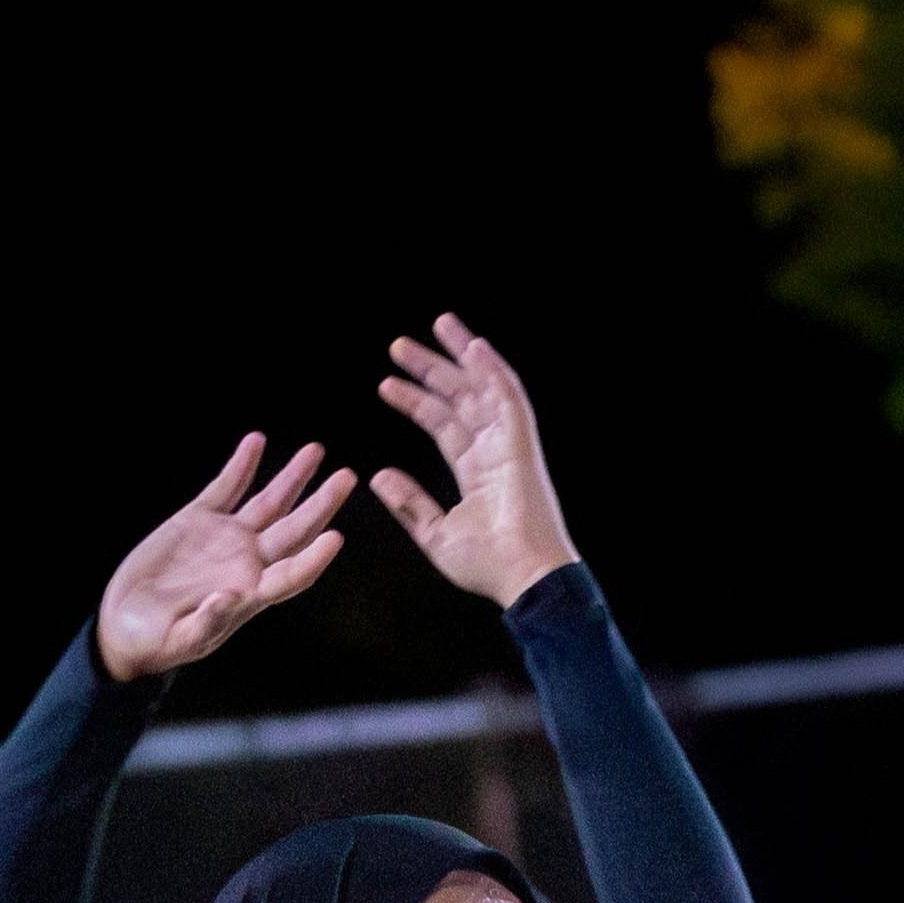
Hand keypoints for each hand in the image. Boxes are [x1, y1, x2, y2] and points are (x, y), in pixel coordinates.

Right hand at [95, 433, 356, 682]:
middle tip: (347, 478)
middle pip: (295, 529)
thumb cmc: (155, 643)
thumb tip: (229, 599)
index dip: (315, 559)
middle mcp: (247, 563)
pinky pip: (226, 487)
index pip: (293, 575)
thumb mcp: (179, 641)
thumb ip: (206, 624)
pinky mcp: (198, 520)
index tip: (336, 537)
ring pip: (269, 502)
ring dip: (293, 476)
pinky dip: (242, 465)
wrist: (126, 626)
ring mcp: (226, 538)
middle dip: (322, 503)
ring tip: (315, 450)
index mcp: (251, 595)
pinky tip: (256, 442)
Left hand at [371, 312, 579, 607]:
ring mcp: (510, 446)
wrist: (524, 578)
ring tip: (438, 324)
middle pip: (459, 398)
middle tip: (398, 346)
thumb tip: (379, 475)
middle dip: (431, 369)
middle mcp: (493, 452)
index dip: (415, 401)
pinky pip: (509, 399)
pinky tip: (475, 345)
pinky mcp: (522, 446)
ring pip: (483, 388)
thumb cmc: (487, 566)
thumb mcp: (434, 533)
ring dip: (461, 356)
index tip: (387, 383)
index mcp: (476, 472)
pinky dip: (493, 370)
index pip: (442, 424)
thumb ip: (409, 502)